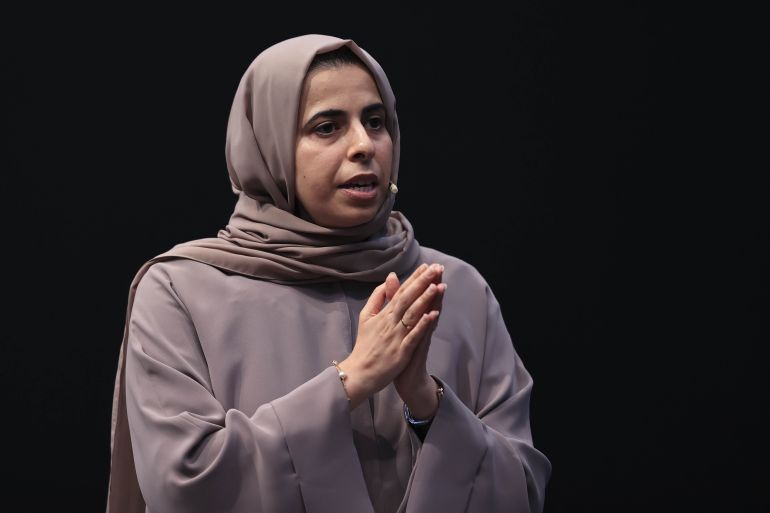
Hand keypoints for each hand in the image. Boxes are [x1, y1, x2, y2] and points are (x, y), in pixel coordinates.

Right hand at [337, 263, 444, 409]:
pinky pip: (413, 336)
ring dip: (425, 299)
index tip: (426, 266)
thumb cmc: (365, 345)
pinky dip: (422, 325)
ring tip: (437, 286)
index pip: (401, 292)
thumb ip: (377, 297)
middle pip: (408, 298)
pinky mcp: (401, 352)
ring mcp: (396, 337)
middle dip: (422, 282)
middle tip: (436, 268)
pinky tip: (433, 315)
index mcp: (384, 314)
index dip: (414, 278)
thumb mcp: (366, 317)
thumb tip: (389, 279)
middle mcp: (390, 322)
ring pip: (412, 314)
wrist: (360, 373)